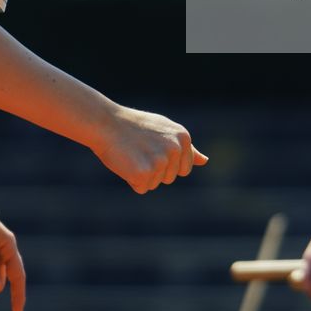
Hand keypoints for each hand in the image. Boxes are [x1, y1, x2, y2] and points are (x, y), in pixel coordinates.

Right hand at [88, 105, 208, 192]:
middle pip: (169, 178)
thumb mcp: (165, 131)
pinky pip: (141, 188)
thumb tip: (205, 161)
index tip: (151, 146)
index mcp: (184, 137)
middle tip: (139, 149)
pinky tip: (126, 162)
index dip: (165, 162)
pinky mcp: (144, 173)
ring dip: (142, 174)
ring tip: (132, 154)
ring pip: (155, 184)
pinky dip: (131, 179)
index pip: (184, 168)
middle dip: (153, 169)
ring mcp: (161, 162)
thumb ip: (186, 148)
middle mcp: (176, 149)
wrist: (106, 122)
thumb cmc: (133, 127)